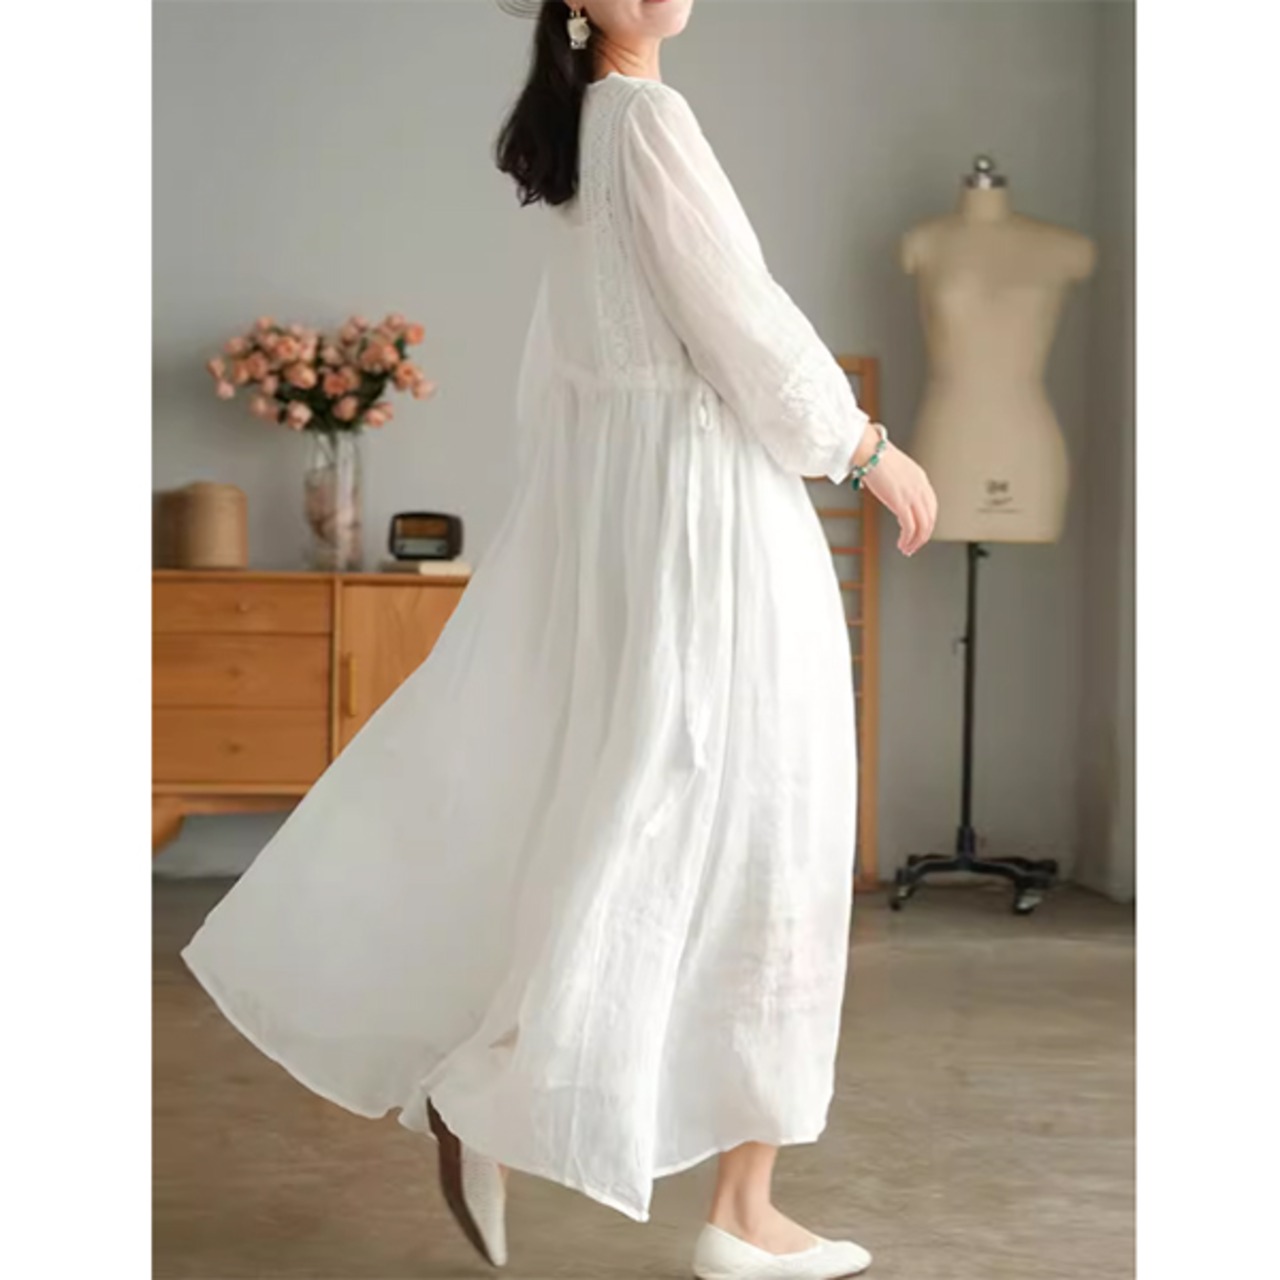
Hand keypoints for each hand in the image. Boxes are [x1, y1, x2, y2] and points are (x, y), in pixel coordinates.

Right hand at [860, 436, 936, 556]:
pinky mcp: (901, 502)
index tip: (919, 531)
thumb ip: (896, 482)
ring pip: (923, 526)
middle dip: (923, 536)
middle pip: (930, 518)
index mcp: (920, 477)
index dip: (927, 521)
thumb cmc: (874, 455)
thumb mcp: (892, 468)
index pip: (931, 505)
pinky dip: (908, 539)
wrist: (868, 450)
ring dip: (916, 541)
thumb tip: (888, 491)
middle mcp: (920, 486)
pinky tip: (901, 544)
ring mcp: (912, 495)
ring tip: (907, 549)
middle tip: (914, 545)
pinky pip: (910, 527)